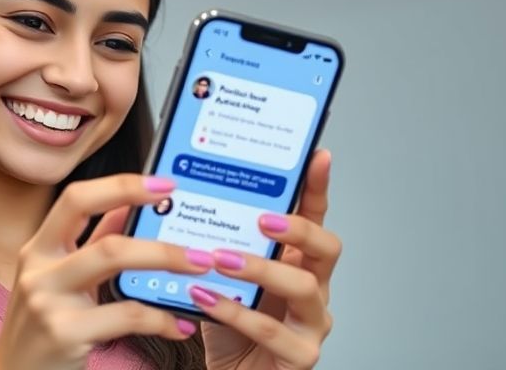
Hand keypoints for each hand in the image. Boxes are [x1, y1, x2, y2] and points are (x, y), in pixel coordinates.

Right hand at [0, 174, 209, 369]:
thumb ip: (92, 242)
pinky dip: (160, 320)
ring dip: (166, 262)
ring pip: (114, 263)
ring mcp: (48, 300)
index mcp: (40, 248)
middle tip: (199, 247)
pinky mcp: (62, 333)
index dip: (122, 185)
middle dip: (160, 240)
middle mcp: (39, 268)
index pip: (77, 199)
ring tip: (198, 270)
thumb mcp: (61, 277)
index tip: (164, 185)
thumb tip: (127, 206)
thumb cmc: (43, 327)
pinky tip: (179, 326)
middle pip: (105, 237)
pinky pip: (125, 317)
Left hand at [197, 149, 340, 369]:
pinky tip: (205, 298)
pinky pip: (272, 331)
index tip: (317, 156)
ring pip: (304, 287)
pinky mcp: (301, 356)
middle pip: (326, 248)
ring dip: (261, 269)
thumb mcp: (219, 278)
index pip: (314, 217)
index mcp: (295, 262)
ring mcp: (312, 324)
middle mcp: (313, 290)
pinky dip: (235, 312)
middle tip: (262, 218)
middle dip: (298, 227)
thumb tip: (178, 201)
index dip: (317, 187)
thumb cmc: (226, 329)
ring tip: (221, 259)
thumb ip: (214, 245)